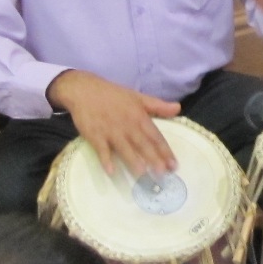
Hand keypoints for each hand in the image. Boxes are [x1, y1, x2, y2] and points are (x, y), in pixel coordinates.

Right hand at [48, 70, 180, 177]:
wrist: (84, 89)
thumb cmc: (113, 95)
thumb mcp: (138, 97)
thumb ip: (158, 106)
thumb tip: (178, 108)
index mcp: (139, 116)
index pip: (155, 136)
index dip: (165, 151)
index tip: (174, 165)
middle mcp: (127, 125)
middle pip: (142, 144)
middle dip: (153, 159)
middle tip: (163, 173)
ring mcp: (111, 130)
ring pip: (124, 147)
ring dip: (133, 160)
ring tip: (142, 173)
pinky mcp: (95, 135)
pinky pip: (101, 149)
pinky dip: (106, 160)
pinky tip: (111, 171)